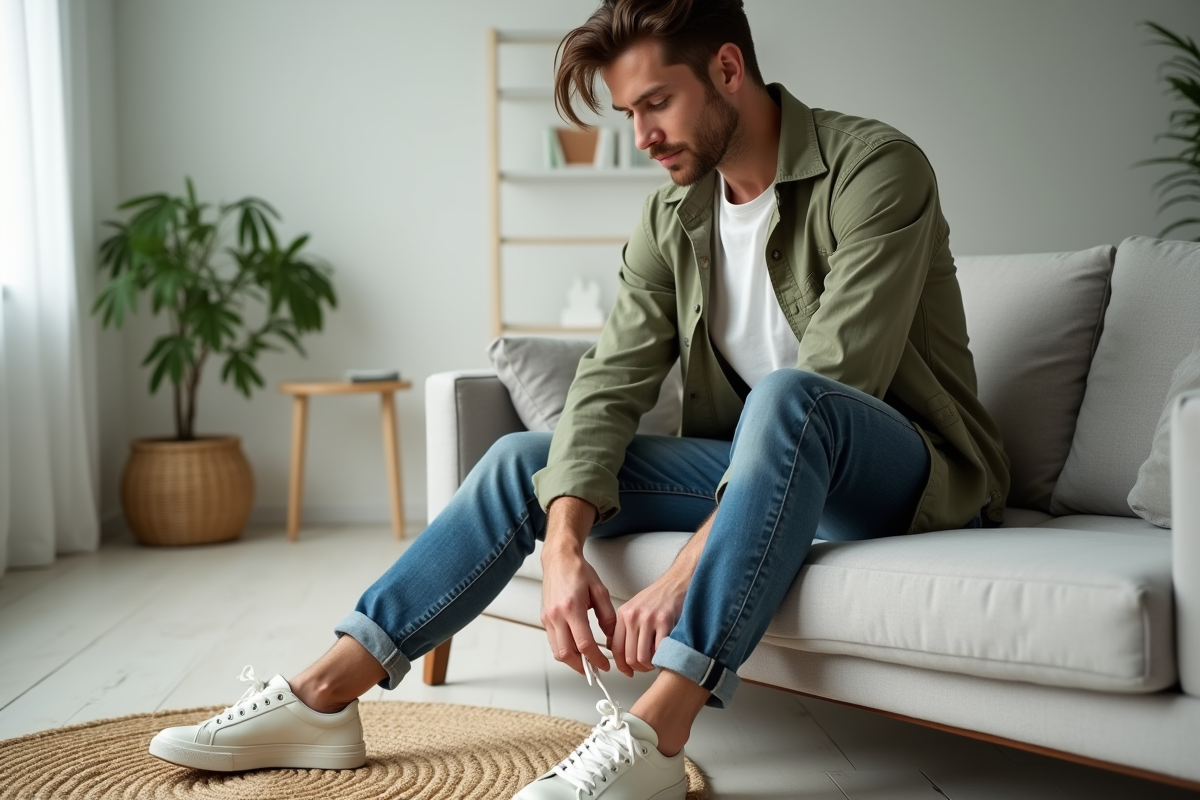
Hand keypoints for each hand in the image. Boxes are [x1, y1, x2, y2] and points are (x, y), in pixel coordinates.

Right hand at [541, 545, 616, 675]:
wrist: (559, 559)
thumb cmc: (579, 571)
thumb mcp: (600, 591)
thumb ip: (608, 617)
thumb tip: (611, 639)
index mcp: (572, 607)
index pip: (584, 644)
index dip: (596, 659)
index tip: (605, 665)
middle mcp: (556, 615)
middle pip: (566, 654)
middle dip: (582, 667)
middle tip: (595, 670)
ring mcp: (548, 618)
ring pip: (557, 651)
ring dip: (572, 661)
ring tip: (587, 663)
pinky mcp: (544, 618)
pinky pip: (553, 642)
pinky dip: (564, 650)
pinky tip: (576, 649)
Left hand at [611, 570, 687, 676]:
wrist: (677, 581)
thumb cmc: (659, 596)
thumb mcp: (636, 608)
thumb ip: (627, 628)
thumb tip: (622, 652)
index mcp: (623, 614)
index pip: (615, 647)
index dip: (621, 665)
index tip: (627, 671)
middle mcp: (633, 616)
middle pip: (629, 656)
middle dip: (638, 668)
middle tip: (645, 667)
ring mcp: (648, 619)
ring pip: (642, 657)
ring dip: (650, 665)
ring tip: (656, 661)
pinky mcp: (665, 621)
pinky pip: (659, 650)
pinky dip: (662, 658)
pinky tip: (665, 654)